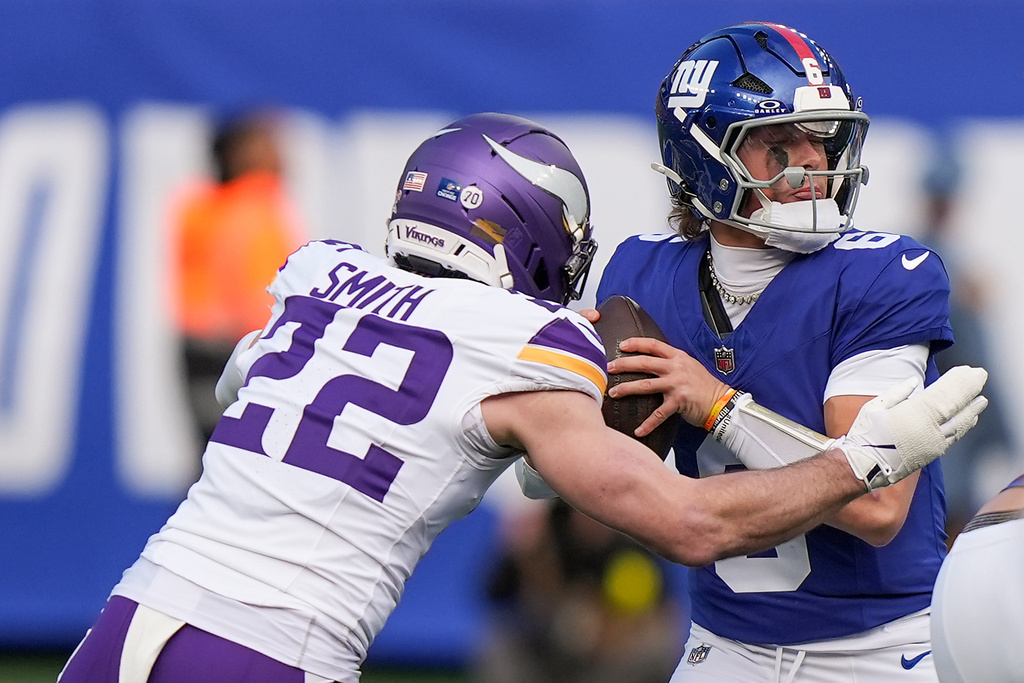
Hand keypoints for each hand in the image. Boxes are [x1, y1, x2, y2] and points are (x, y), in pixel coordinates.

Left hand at [607, 336, 731, 433]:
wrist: (722, 402)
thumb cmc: (705, 386)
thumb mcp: (689, 366)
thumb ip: (672, 363)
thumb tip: (652, 362)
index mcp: (678, 357)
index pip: (653, 344)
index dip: (636, 343)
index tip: (622, 345)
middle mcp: (676, 368)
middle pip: (644, 362)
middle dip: (624, 364)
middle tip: (609, 367)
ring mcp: (677, 384)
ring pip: (645, 385)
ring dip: (627, 389)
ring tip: (613, 393)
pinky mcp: (679, 401)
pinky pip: (659, 414)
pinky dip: (648, 424)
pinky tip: (638, 430)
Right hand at [834, 366, 988, 490]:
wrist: (864, 466)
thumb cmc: (866, 435)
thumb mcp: (875, 407)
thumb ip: (898, 393)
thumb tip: (914, 382)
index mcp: (916, 413)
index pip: (946, 393)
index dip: (959, 381)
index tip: (968, 370)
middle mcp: (930, 428)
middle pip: (958, 407)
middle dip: (971, 391)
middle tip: (980, 376)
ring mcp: (934, 443)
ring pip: (959, 424)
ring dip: (972, 410)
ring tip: (981, 401)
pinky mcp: (932, 454)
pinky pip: (954, 437)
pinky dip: (964, 427)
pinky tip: (968, 421)